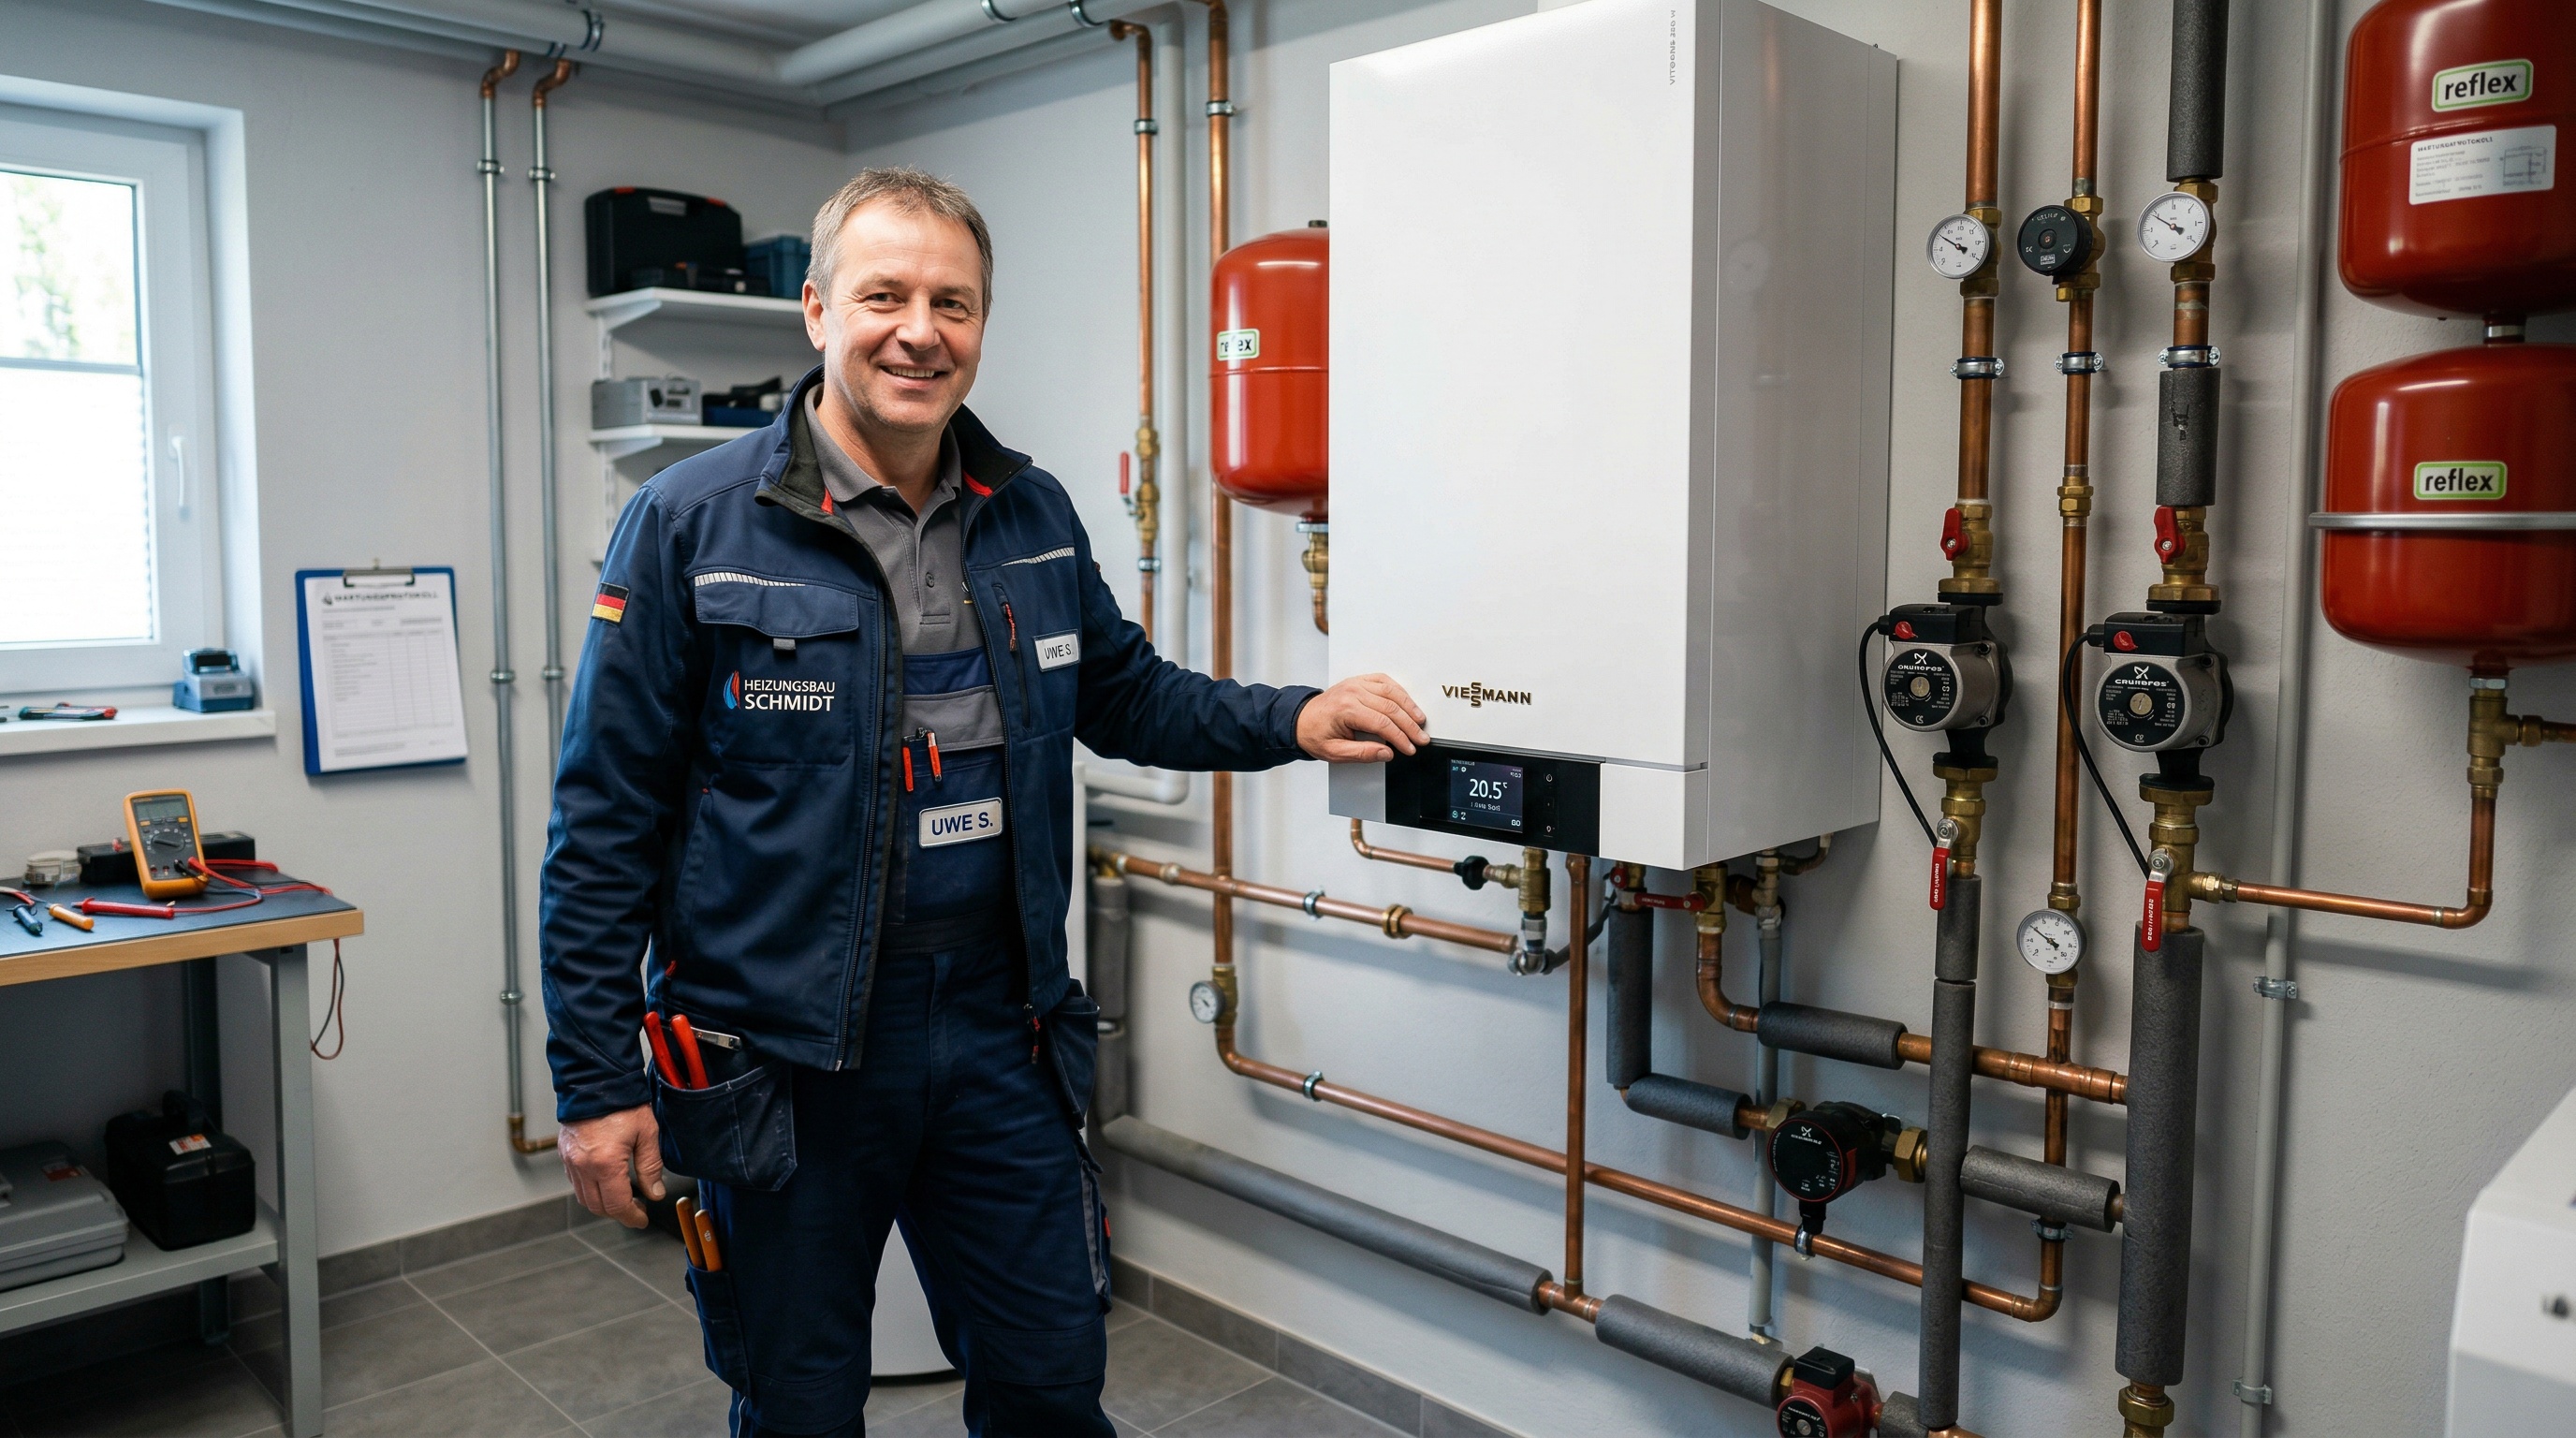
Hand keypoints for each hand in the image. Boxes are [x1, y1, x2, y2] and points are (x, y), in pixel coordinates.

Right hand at [560, 1104, 663, 1228]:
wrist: (596, 1080)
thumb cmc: (623, 1103)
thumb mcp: (646, 1134)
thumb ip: (651, 1167)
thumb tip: (655, 1192)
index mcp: (604, 1163)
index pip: (617, 1205)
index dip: (631, 1217)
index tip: (642, 1219)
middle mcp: (582, 1166)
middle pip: (597, 1206)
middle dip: (618, 1213)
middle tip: (636, 1210)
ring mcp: (570, 1161)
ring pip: (583, 1197)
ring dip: (603, 1203)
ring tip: (624, 1197)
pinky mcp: (564, 1154)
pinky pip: (575, 1182)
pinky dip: (590, 1189)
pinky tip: (606, 1182)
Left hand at [1298, 674, 1427, 761]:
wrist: (1301, 720)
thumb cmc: (1315, 734)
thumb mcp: (1335, 752)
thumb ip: (1362, 753)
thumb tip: (1386, 753)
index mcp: (1346, 709)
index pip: (1382, 724)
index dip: (1400, 738)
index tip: (1410, 748)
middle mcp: (1352, 692)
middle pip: (1390, 708)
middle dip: (1410, 725)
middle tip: (1421, 738)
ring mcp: (1356, 684)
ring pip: (1391, 692)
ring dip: (1409, 707)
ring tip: (1420, 721)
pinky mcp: (1359, 681)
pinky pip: (1384, 680)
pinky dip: (1399, 691)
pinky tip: (1407, 702)